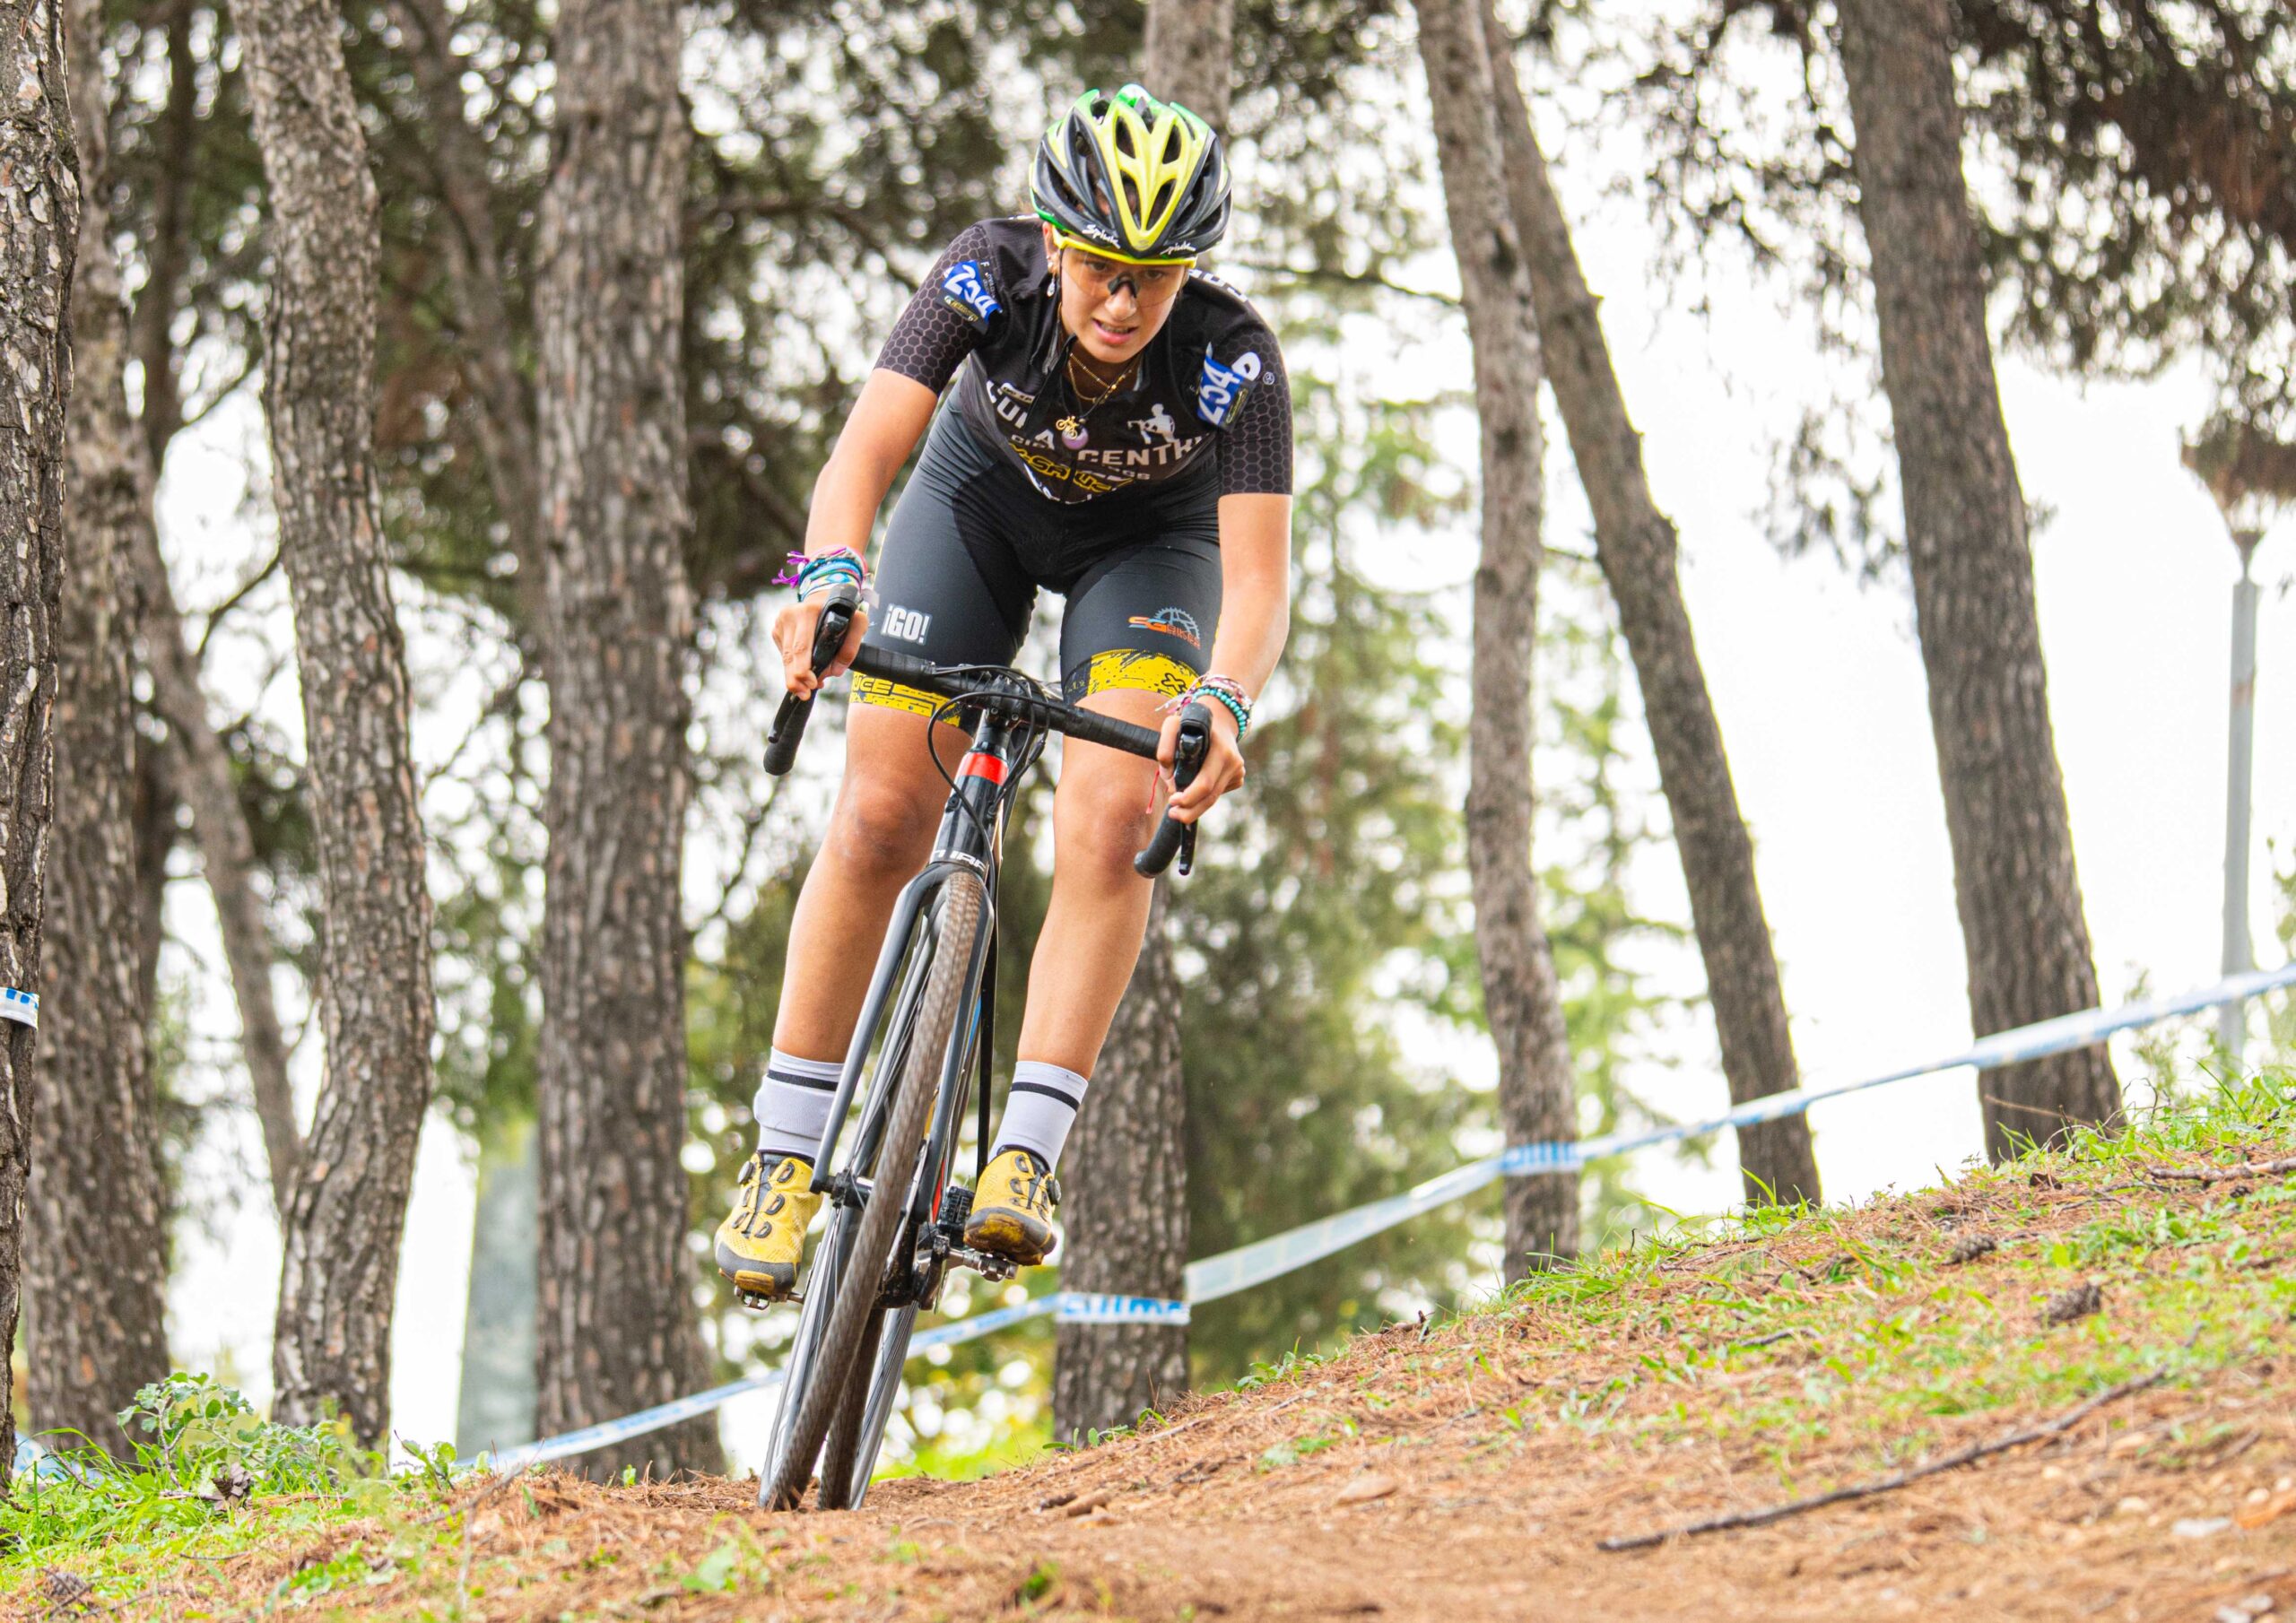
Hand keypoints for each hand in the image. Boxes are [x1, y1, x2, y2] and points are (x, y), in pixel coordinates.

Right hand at [772, 594, 869, 697]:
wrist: (823, 596)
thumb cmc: (842, 611)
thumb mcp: (857, 622)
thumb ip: (851, 645)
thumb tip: (836, 671)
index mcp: (807, 612)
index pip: (801, 646)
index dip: (803, 668)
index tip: (812, 683)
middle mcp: (790, 615)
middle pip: (789, 655)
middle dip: (796, 678)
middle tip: (804, 694)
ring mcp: (780, 623)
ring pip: (784, 657)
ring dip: (793, 676)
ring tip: (803, 691)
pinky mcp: (777, 630)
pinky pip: (783, 654)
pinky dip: (793, 666)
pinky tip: (803, 674)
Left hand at [1155, 700, 1244, 825]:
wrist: (1219, 719)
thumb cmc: (1192, 723)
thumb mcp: (1173, 725)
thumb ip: (1164, 749)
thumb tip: (1170, 779)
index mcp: (1221, 750)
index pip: (1205, 784)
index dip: (1188, 797)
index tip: (1172, 800)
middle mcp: (1233, 761)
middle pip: (1211, 797)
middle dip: (1190, 810)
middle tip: (1173, 814)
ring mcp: (1238, 770)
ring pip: (1215, 798)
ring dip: (1196, 807)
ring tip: (1179, 811)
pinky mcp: (1239, 777)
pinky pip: (1219, 792)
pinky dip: (1205, 795)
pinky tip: (1197, 787)